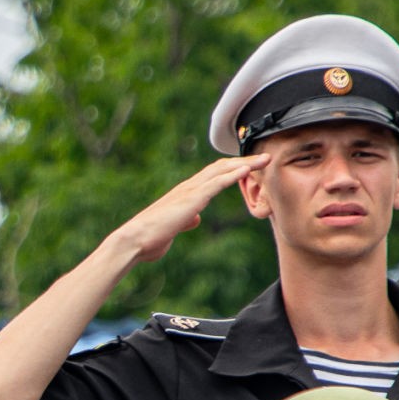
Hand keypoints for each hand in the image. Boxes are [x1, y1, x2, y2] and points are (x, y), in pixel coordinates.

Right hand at [108, 154, 269, 264]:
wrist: (134, 241)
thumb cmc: (149, 239)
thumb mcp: (173, 228)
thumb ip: (185, 220)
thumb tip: (195, 218)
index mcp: (183, 194)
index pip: (211, 176)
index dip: (230, 170)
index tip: (248, 168)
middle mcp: (187, 188)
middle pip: (220, 167)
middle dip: (242, 161)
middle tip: (262, 158)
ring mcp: (189, 191)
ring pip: (222, 170)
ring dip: (245, 163)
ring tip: (264, 159)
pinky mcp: (192, 199)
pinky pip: (217, 182)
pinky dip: (234, 174)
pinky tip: (248, 169)